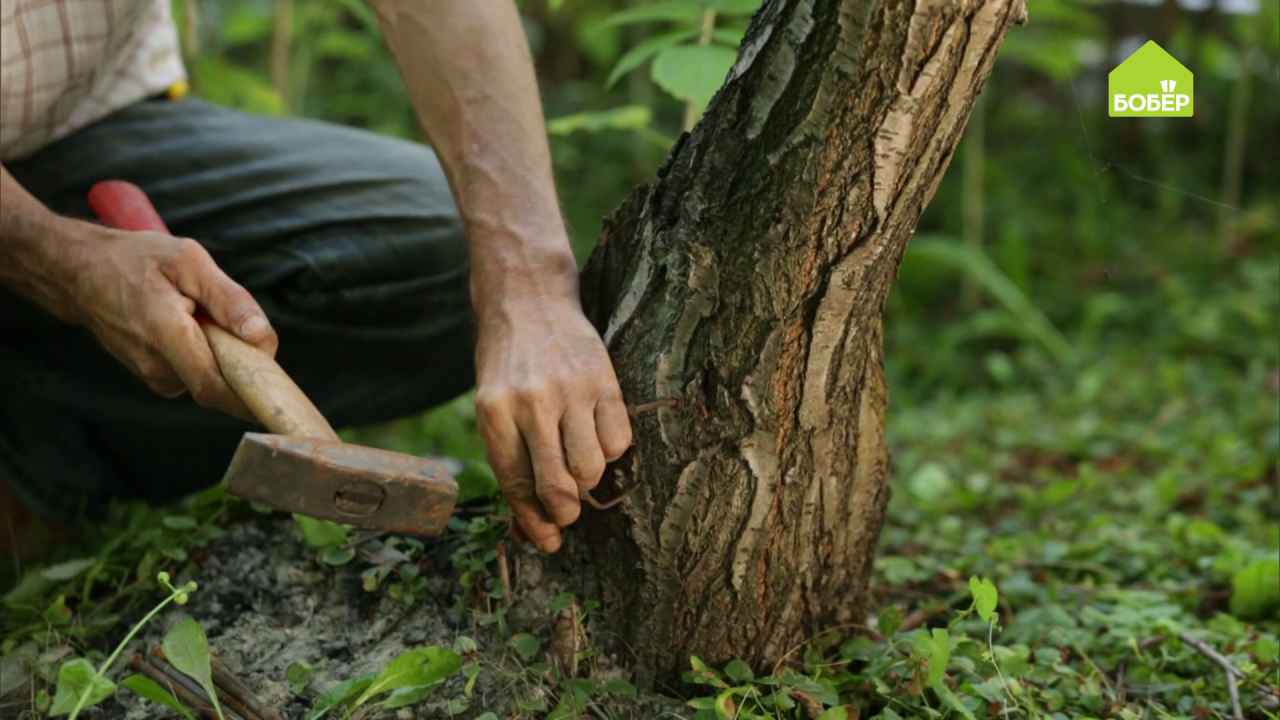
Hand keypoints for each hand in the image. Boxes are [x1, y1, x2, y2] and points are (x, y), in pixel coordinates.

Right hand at [58, 218, 277, 417]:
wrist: (79, 271)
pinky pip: (194, 373)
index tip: (279, 389)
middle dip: (241, 364)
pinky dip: (206, 355)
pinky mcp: (152, 375)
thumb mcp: (188, 261)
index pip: (216, 388)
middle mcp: (155, 365)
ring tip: (204, 317)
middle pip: (219, 385)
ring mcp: (151, 374)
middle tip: (242, 329)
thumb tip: (261, 337)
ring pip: (208, 377)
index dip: (251, 394)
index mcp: (165, 336)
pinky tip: (193, 327)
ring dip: (221, 355)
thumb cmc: (134, 259)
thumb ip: (228, 299)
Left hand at [474, 293, 631, 552]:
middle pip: (557, 485)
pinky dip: (610, 450)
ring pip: (590, 468)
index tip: (546, 541)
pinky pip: (617, 440)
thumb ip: (510, 456)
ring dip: (588, 480)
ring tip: (579, 464)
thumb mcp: (490, 404)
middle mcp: (531, 402)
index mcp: (493, 411)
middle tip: (566, 512)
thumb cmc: (506, 362)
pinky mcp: (603, 380)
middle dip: (564, 512)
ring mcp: (570, 390)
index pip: (516, 484)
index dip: (534, 521)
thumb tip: (531, 525)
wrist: (527, 296)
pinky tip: (596, 435)